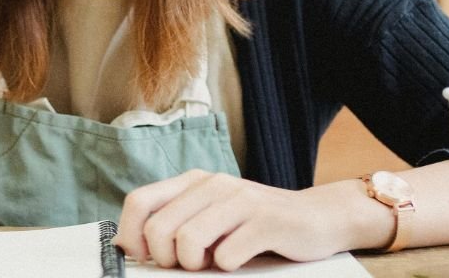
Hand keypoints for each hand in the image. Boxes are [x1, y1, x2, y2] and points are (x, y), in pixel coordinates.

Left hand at [114, 170, 349, 270]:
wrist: (317, 217)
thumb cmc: (257, 224)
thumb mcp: (213, 214)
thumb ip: (179, 222)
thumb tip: (134, 248)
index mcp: (193, 182)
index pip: (139, 202)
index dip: (130, 236)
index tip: (142, 258)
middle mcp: (213, 184)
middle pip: (159, 228)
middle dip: (166, 259)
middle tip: (189, 265)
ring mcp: (240, 200)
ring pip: (188, 240)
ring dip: (195, 264)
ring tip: (213, 263)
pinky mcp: (266, 221)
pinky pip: (227, 255)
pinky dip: (228, 267)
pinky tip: (240, 260)